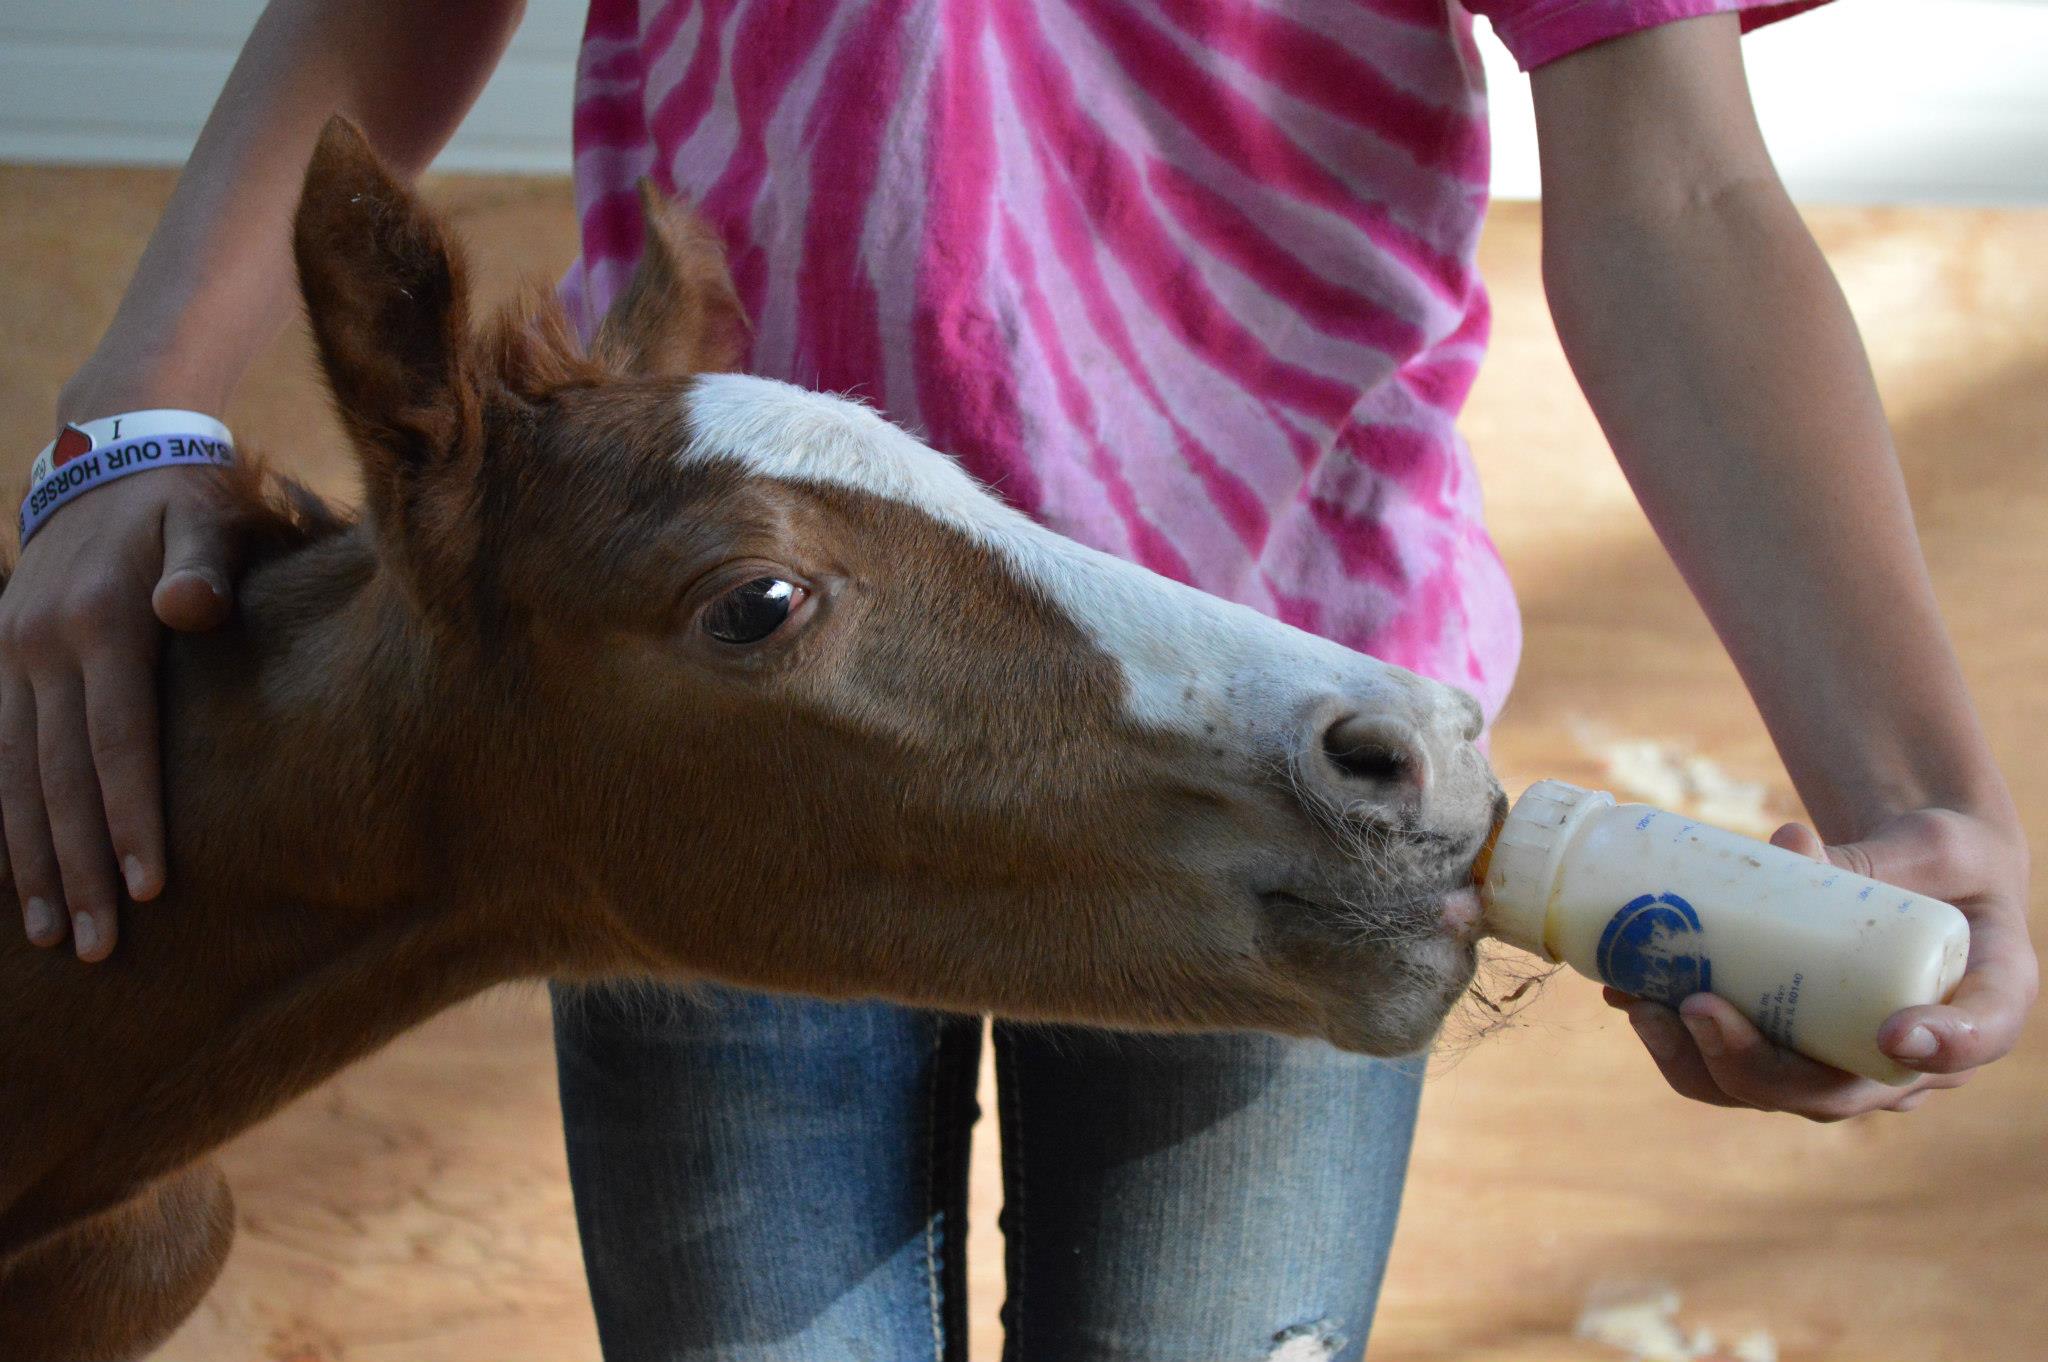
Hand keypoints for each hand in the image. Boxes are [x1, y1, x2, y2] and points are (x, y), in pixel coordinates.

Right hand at [1, 423, 240, 960]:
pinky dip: (6, 817)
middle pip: (61, 778)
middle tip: (99, 949)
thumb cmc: (187, 494)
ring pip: (16, 777)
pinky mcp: (2, 658)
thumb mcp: (209, 514)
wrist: (112, 448)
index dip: (131, 819)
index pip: (117, 743)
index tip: (148, 891)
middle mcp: (42, 645)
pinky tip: (19, 876)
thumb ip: (206, 564)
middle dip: (80, 869)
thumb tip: (192, 609)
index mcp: (101, 621)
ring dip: (34, 861)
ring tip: (55, 936)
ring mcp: (12, 653)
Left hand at [1606, 808, 2034, 1120]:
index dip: (1941, 1048)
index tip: (1894, 1033)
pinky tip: (1631, 1000)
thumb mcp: (1927, 846)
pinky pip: (1741, 1071)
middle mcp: (1919, 1058)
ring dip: (1700, 1062)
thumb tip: (1787, 842)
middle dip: (1756, 1064)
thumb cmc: (1938, 862)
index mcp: (1985, 1000)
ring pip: (1776, 1095)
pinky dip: (1682, 1046)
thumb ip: (1870, 853)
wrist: (1919, 881)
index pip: (1977, 1038)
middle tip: (1695, 1007)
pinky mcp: (1800, 1055)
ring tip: (1642, 1007)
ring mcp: (1852, 1067)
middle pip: (1841, 1093)